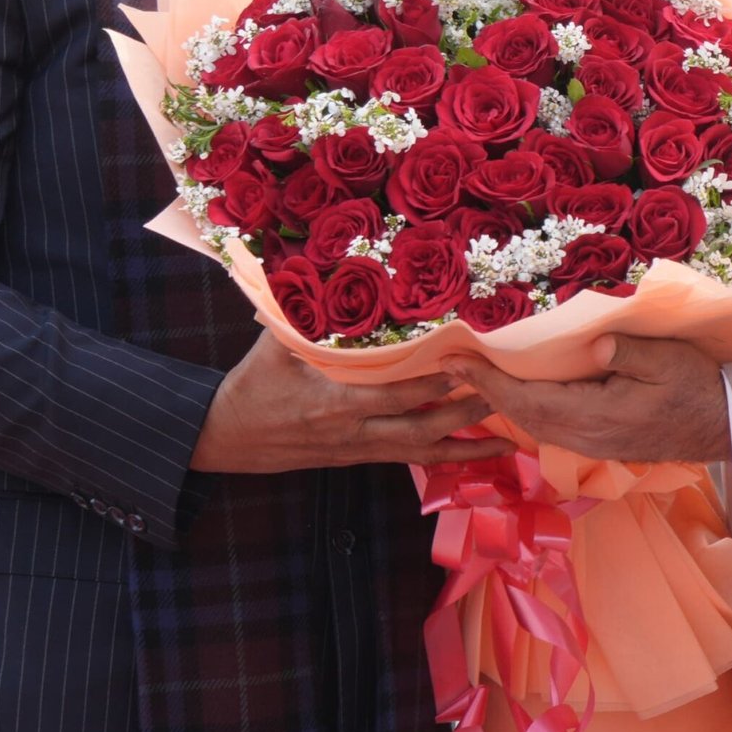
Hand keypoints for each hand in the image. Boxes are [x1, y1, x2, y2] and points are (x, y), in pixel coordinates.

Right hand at [190, 331, 512, 472]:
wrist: (223, 437)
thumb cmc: (250, 386)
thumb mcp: (272, 346)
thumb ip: (300, 314)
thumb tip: (318, 271)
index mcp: (334, 404)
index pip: (396, 395)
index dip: (434, 383)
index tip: (469, 364)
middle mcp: (352, 433)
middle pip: (420, 429)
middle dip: (464, 415)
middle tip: (504, 396)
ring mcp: (356, 450)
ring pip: (419, 454)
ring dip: (463, 448)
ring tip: (507, 441)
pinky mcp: (356, 459)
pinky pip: (406, 461)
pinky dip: (440, 459)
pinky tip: (468, 457)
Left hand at [441, 334, 729, 463]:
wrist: (725, 425)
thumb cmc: (698, 386)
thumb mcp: (667, 360)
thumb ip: (627, 353)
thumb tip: (594, 347)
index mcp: (598, 415)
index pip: (529, 400)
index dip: (489, 383)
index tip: (457, 363)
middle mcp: (587, 437)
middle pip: (521, 417)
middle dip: (483, 392)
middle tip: (449, 366)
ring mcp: (592, 444)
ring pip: (532, 426)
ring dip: (499, 403)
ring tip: (472, 379)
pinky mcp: (599, 443)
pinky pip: (548, 428)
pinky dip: (522, 411)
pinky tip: (514, 398)